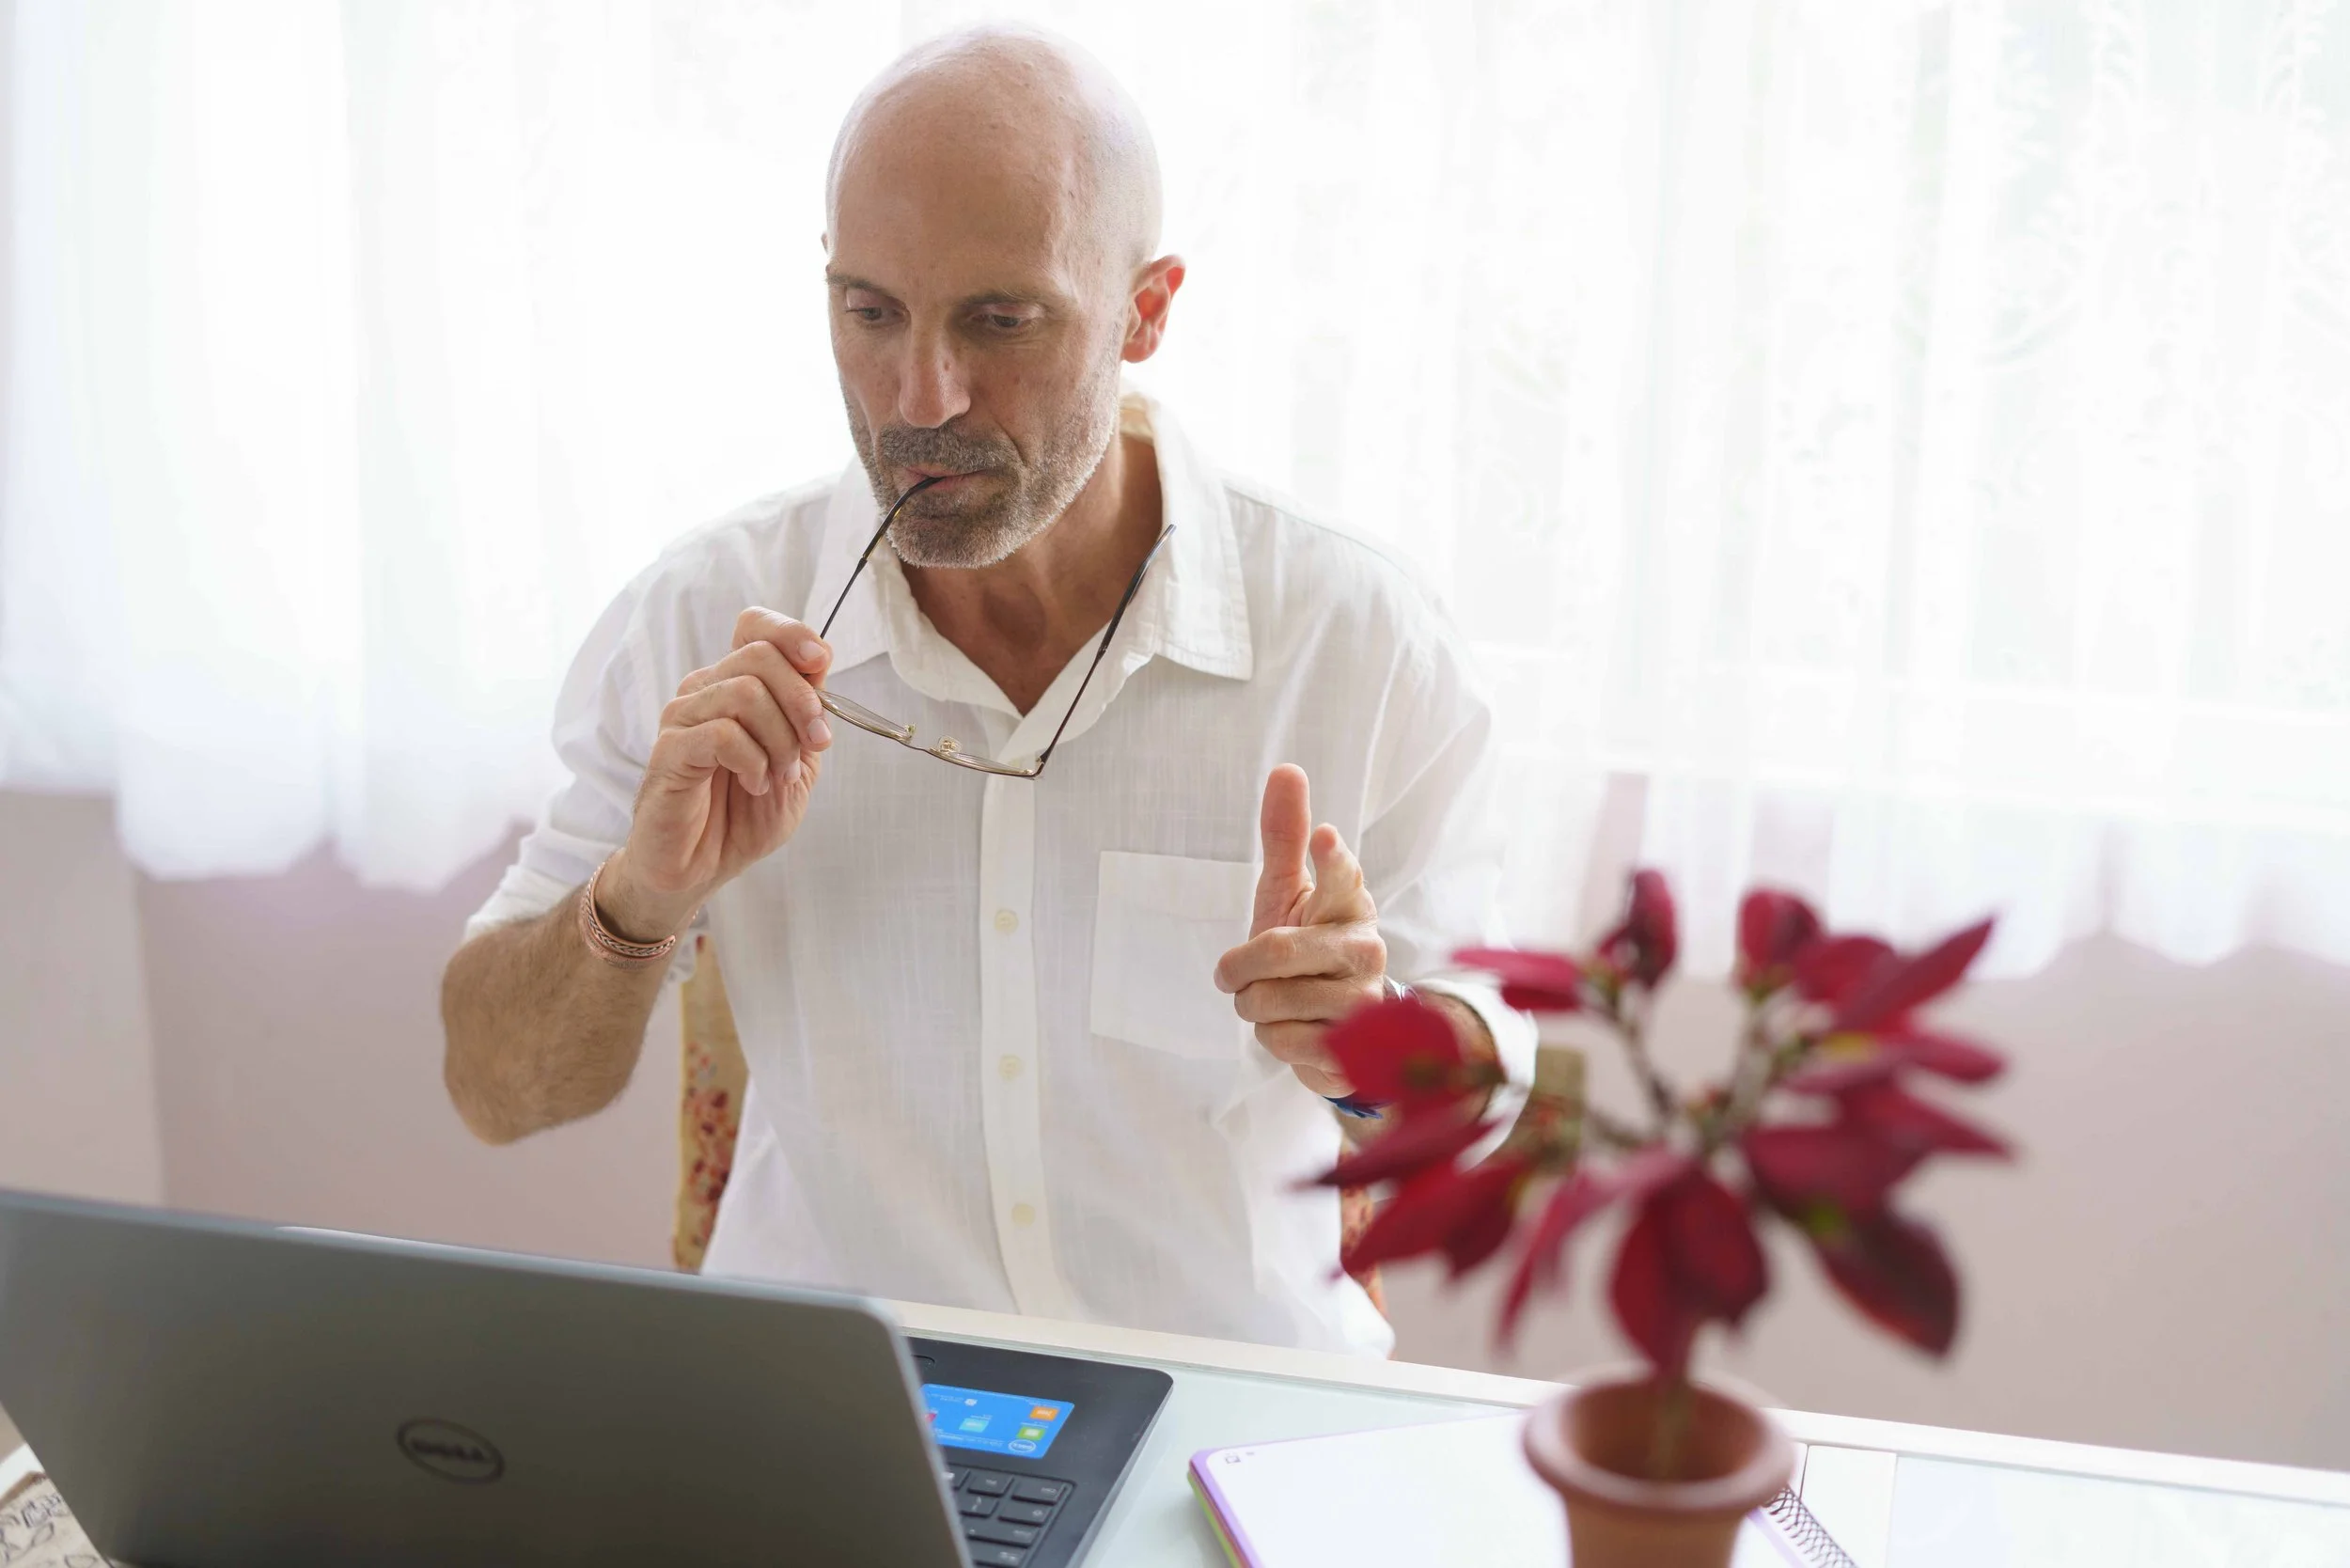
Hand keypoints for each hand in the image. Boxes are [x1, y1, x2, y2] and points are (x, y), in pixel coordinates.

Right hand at [600, 609, 835, 939]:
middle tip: (813, 747)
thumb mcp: (797, 765)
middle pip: (760, 656)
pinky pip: (723, 733)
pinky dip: (753, 760)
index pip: (753, 626)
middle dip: (802, 702)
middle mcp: (704, 691)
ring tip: (779, 776)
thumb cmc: (743, 816)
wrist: (700, 868)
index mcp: (734, 685)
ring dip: (780, 740)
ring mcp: (683, 718)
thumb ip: (808, 718)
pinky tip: (755, 784)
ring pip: (745, 693)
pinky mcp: (670, 751)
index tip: (821, 663)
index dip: (792, 633)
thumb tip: (819, 668)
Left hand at [1215, 764, 1385, 1096]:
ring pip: (1269, 1001)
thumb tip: (1286, 769)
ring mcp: (1364, 999)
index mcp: (1349, 903)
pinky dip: (1273, 1040)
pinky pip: (1282, 1041)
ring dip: (1254, 1007)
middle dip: (1239, 968)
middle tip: (1238, 974)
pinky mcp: (1354, 1048)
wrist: (1337, 1029)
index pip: (1341, 876)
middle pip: (1275, 949)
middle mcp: (1365, 947)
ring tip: (1279, 1003)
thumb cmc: (1307, 948)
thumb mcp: (1289, 894)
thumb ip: (1286, 837)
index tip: (1324, 836)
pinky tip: (1297, 1033)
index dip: (1331, 858)